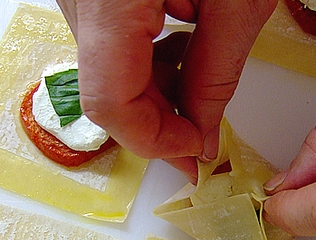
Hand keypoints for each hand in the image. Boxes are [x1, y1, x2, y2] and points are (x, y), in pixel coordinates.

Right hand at [56, 0, 276, 182]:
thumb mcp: (238, 1)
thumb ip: (216, 74)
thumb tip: (200, 140)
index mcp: (110, 1)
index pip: (111, 102)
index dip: (155, 139)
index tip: (194, 148)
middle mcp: (77, 0)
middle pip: (105, 94)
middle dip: (158, 123)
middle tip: (199, 135)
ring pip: (104, 75)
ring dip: (153, 94)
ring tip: (197, 75)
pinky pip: (107, 50)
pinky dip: (143, 66)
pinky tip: (179, 48)